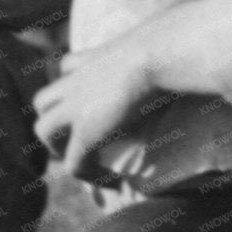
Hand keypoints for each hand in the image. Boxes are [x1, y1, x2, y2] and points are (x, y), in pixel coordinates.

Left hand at [32, 37, 170, 179]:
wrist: (158, 53)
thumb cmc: (168, 47)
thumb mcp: (157, 49)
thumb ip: (160, 52)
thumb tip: (188, 47)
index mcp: (93, 59)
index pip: (67, 66)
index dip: (72, 84)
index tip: (90, 103)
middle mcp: (77, 81)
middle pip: (43, 100)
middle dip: (53, 120)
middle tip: (76, 137)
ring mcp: (76, 107)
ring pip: (42, 128)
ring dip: (57, 148)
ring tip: (83, 161)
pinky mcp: (85, 133)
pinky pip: (74, 164)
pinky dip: (90, 177)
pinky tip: (116, 184)